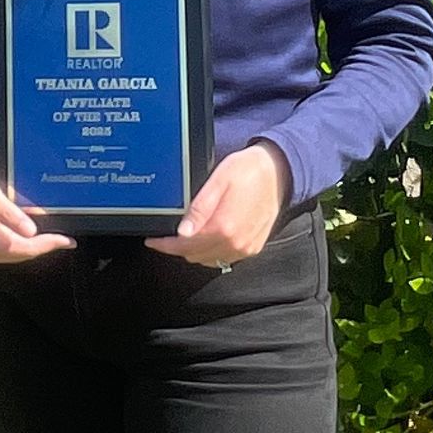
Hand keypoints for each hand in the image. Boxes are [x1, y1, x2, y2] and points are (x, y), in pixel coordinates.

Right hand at [0, 154, 75, 266]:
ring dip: (34, 243)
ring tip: (53, 233)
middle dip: (44, 245)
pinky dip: (22, 239)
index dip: (48, 245)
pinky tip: (32, 229)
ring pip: (17, 252)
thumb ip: (9, 212)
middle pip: (22, 253)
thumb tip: (31, 231)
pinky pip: (8, 246)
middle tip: (65, 238)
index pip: (25, 249)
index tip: (66, 240)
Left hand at [144, 140, 293, 268]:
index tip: (153, 241)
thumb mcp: (218, 181)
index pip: (185, 246)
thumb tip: (182, 232)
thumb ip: (199, 209)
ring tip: (184, 235)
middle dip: (177, 248)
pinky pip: (225, 258)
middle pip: (195, 256)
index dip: (165, 245)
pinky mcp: (252, 248)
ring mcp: (245, 248)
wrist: (279, 173)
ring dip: (194, 251)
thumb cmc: (249, 171)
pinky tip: (206, 238)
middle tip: (166, 236)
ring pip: (209, 260)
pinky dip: (211, 252)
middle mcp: (236, 243)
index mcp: (224, 227)